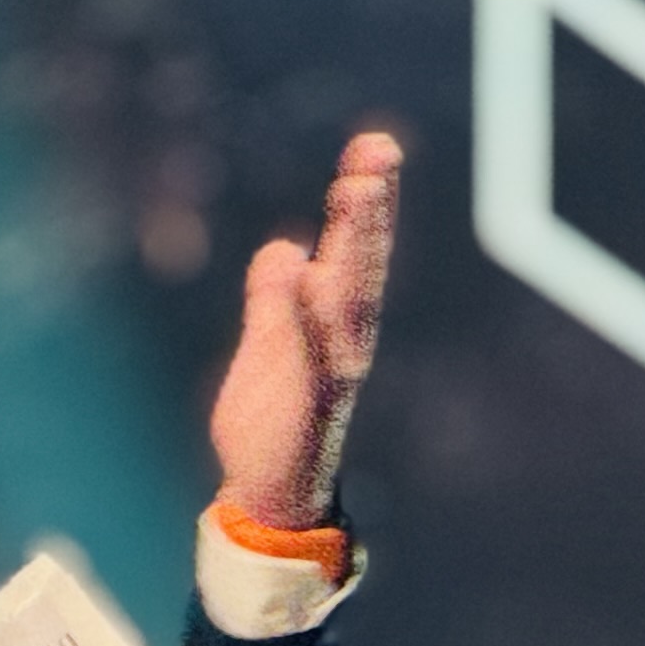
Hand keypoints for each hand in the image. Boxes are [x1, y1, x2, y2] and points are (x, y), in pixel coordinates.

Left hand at [208, 132, 403, 532]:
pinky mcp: (306, 402)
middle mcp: (344, 340)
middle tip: (378, 149)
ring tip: (357, 189)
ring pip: (348, 296)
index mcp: (334, 323)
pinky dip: (300, 310)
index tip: (374, 147)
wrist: (268, 498)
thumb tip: (287, 247)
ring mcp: (330, 370)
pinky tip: (302, 269)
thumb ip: (273, 297)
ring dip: (355, 242)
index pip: (354, 251)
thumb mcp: (266, 346)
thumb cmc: (270, 424)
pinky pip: (305, 350)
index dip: (366, 200)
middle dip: (370, 205)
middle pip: (362, 262)